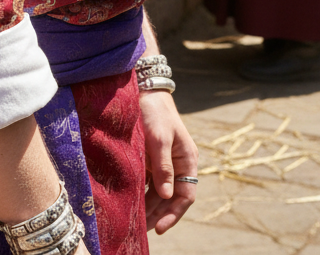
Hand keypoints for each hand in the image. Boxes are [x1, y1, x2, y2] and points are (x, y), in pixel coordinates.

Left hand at [141, 90, 198, 235]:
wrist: (143, 89)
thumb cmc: (155, 111)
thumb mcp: (159, 138)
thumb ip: (163, 166)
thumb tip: (167, 196)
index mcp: (187, 159)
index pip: (185, 196)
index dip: (173, 214)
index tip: (159, 228)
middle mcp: (178, 163)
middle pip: (171, 197)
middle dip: (159, 214)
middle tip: (143, 230)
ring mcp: (164, 161)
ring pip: (159, 191)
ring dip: (150, 206)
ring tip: (136, 222)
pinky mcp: (150, 157)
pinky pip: (148, 181)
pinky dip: (142, 193)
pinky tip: (132, 203)